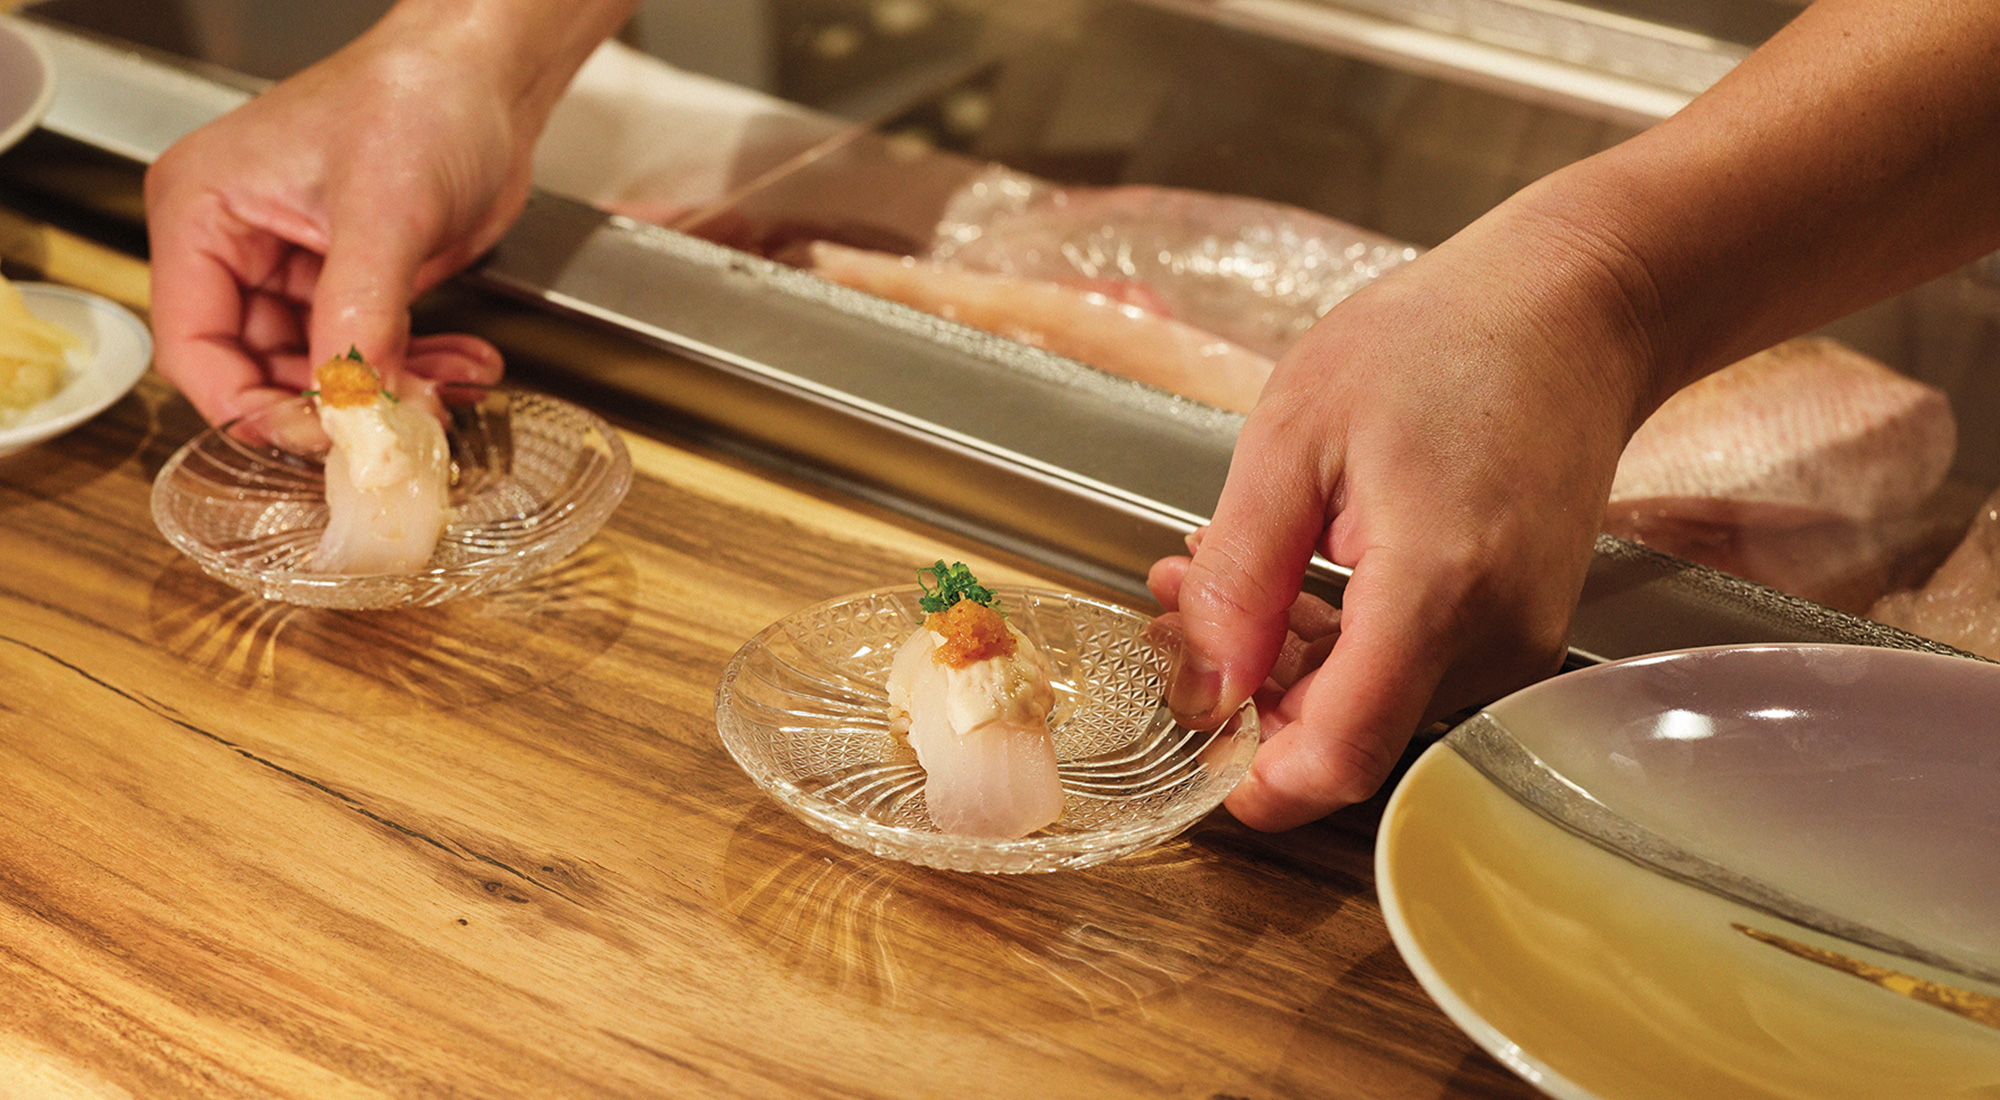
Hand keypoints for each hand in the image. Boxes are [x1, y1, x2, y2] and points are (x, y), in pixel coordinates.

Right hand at [143, 12, 547, 423]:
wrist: (488, 76)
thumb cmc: (417, 96)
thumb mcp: (385, 208)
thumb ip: (361, 310)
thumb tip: (354, 399)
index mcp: (202, 214)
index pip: (197, 348)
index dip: (252, 408)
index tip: (320, 439)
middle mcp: (238, 248)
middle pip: (258, 372)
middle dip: (334, 407)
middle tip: (398, 426)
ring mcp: (297, 269)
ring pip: (322, 374)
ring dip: (387, 395)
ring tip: (447, 392)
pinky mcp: (355, 282)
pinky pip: (370, 353)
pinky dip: (416, 372)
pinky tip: (463, 369)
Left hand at [1156, 214, 1653, 830]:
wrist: (1575, 307)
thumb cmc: (1443, 341)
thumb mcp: (1294, 437)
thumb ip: (1242, 574)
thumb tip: (1203, 686)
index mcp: (1436, 589)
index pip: (1340, 754)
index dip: (1255, 778)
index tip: (1189, 746)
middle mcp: (1494, 636)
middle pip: (1348, 734)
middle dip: (1248, 695)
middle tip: (1177, 608)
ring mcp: (1518, 640)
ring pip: (1373, 704)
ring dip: (1283, 660)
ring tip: (1215, 569)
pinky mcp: (1519, 629)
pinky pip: (1409, 668)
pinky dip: (1338, 639)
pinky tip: (1291, 571)